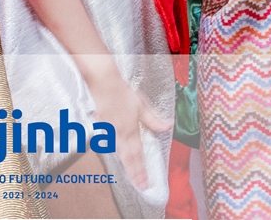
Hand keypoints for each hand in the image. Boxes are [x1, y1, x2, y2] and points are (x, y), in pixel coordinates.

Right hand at [82, 63, 169, 190]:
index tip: (144, 182)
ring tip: (132, 178)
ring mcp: (111, 132)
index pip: (138, 154)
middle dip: (135, 174)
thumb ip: (153, 119)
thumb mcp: (142, 105)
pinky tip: (119, 158)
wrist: (103, 85)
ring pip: (120, 154)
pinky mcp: (103, 128)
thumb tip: (167, 127)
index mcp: (131, 129)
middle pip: (129, 158)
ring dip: (127, 167)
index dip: (141, 170)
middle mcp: (121, 134)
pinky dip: (117, 156)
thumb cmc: (122, 93)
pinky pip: (112, 146)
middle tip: (140, 186)